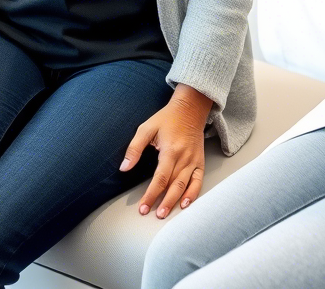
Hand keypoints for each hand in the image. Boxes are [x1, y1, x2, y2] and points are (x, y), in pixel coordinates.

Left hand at [121, 84, 211, 218]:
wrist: (190, 108)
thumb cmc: (167, 118)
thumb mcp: (147, 128)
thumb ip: (135, 148)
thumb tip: (124, 168)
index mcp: (171, 150)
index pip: (160, 178)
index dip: (151, 194)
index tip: (143, 207)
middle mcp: (184, 157)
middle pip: (173, 185)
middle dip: (163, 202)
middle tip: (153, 215)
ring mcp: (194, 160)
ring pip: (185, 186)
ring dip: (175, 202)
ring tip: (165, 213)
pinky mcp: (200, 161)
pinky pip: (198, 181)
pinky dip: (193, 194)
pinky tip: (185, 204)